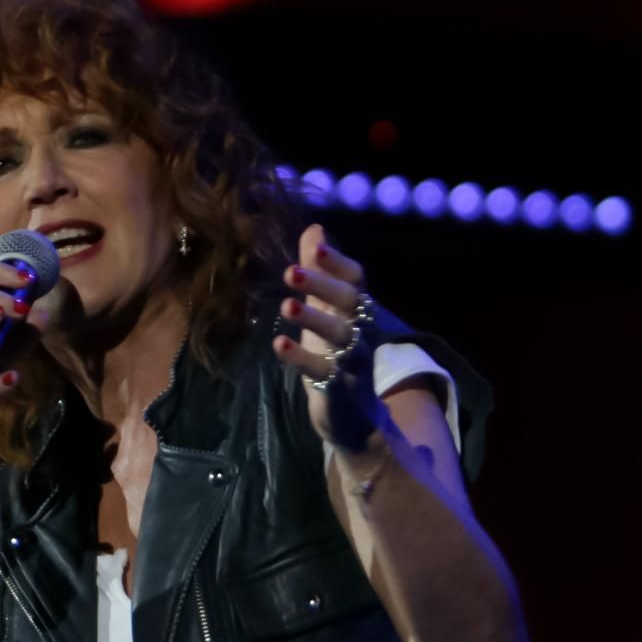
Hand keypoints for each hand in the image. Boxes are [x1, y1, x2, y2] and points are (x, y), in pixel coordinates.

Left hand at [271, 224, 384, 451]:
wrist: (352, 413)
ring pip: (340, 335)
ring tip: (286, 307)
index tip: (317, 247)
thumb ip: (318, 270)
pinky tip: (280, 346)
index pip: (356, 278)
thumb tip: (314, 228)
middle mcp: (361, 329)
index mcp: (358, 307)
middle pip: (350, 302)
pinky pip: (321, 370)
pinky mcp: (338, 387)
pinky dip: (301, 358)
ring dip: (314, 320)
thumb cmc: (334, 350)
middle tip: (289, 272)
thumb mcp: (325, 307)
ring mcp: (352, 359)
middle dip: (323, 285)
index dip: (338, 262)